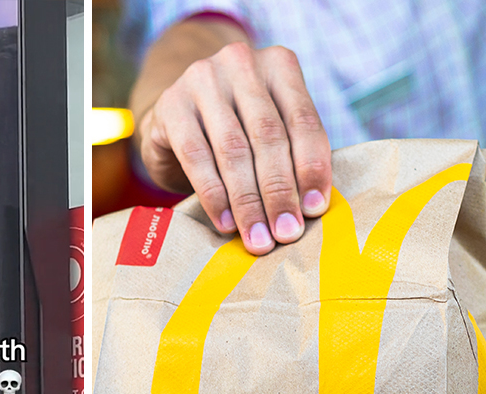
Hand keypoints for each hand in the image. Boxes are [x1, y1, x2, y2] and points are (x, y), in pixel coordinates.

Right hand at [137, 42, 331, 254]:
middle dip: (279, 191)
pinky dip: (213, 194)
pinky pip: (196, 156)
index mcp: (279, 64)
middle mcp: (241, 63)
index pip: (303, 121)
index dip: (312, 168)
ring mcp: (202, 79)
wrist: (177, 110)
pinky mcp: (171, 105)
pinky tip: (225, 222)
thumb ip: (289, 152)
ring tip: (257, 237)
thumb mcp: (266, 127)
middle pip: (268, 136)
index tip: (314, 210)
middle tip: (286, 233)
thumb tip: (311, 208)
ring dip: (248, 201)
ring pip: (233, 149)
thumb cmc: (233, 126)